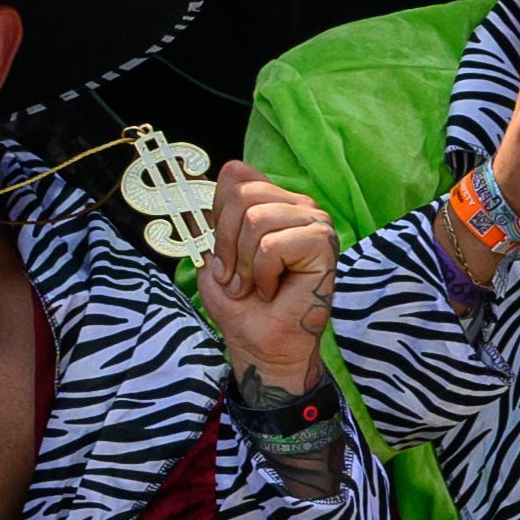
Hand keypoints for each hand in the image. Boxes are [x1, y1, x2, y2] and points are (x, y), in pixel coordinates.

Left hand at [195, 166, 334, 400]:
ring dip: (245, 262)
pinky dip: (263, 273)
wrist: (263, 346)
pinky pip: (273, 244)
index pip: (236, 174)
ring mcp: (314, 223)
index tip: (222, 251)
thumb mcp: (214, 260)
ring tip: (254, 286)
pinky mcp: (323, 244)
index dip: (218, 211)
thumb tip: (196, 202)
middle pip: (243, 193)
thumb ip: (208, 227)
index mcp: (272, 202)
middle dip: (227, 242)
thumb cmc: (243, 308)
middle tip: (234, 277)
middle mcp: (296, 206)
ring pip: (257, 218)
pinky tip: (273, 289)